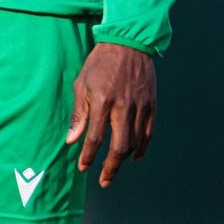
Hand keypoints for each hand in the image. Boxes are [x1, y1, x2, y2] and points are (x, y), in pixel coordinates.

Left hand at [64, 42, 155, 187]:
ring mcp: (140, 107)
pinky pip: (149, 133)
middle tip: (103, 181)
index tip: (83, 168)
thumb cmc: (100, 62)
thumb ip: (79, 114)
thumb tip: (71, 140)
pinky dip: (143, 148)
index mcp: (103, 101)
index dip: (88, 157)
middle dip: (110, 168)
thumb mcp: (82, 83)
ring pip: (135, 143)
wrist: (129, 42)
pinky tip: (135, 157)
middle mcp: (123, 107)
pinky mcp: (151, 105)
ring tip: (113, 171)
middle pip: (119, 147)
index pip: (94, 138)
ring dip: (124, 160)